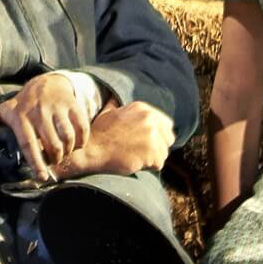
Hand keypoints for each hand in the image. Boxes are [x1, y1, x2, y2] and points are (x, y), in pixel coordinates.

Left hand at [0, 72, 91, 179]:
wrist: (46, 83)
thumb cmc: (21, 105)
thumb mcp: (1, 112)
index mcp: (20, 117)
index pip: (28, 144)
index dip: (35, 163)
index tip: (41, 178)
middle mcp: (38, 111)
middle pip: (51, 146)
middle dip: (55, 158)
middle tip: (53, 162)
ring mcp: (56, 107)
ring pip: (68, 139)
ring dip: (69, 150)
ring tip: (63, 153)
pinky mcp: (73, 105)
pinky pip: (81, 129)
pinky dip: (82, 140)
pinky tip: (76, 143)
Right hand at [51, 100, 174, 178]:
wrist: (94, 149)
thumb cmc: (100, 133)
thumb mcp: (108, 112)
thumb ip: (117, 104)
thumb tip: (114, 97)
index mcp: (142, 108)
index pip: (165, 123)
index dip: (158, 134)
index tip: (146, 141)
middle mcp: (150, 118)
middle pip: (169, 138)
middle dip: (159, 146)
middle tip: (142, 151)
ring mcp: (153, 135)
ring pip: (164, 152)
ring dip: (152, 157)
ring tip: (135, 156)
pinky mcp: (153, 152)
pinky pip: (159, 164)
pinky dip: (149, 166)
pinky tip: (135, 162)